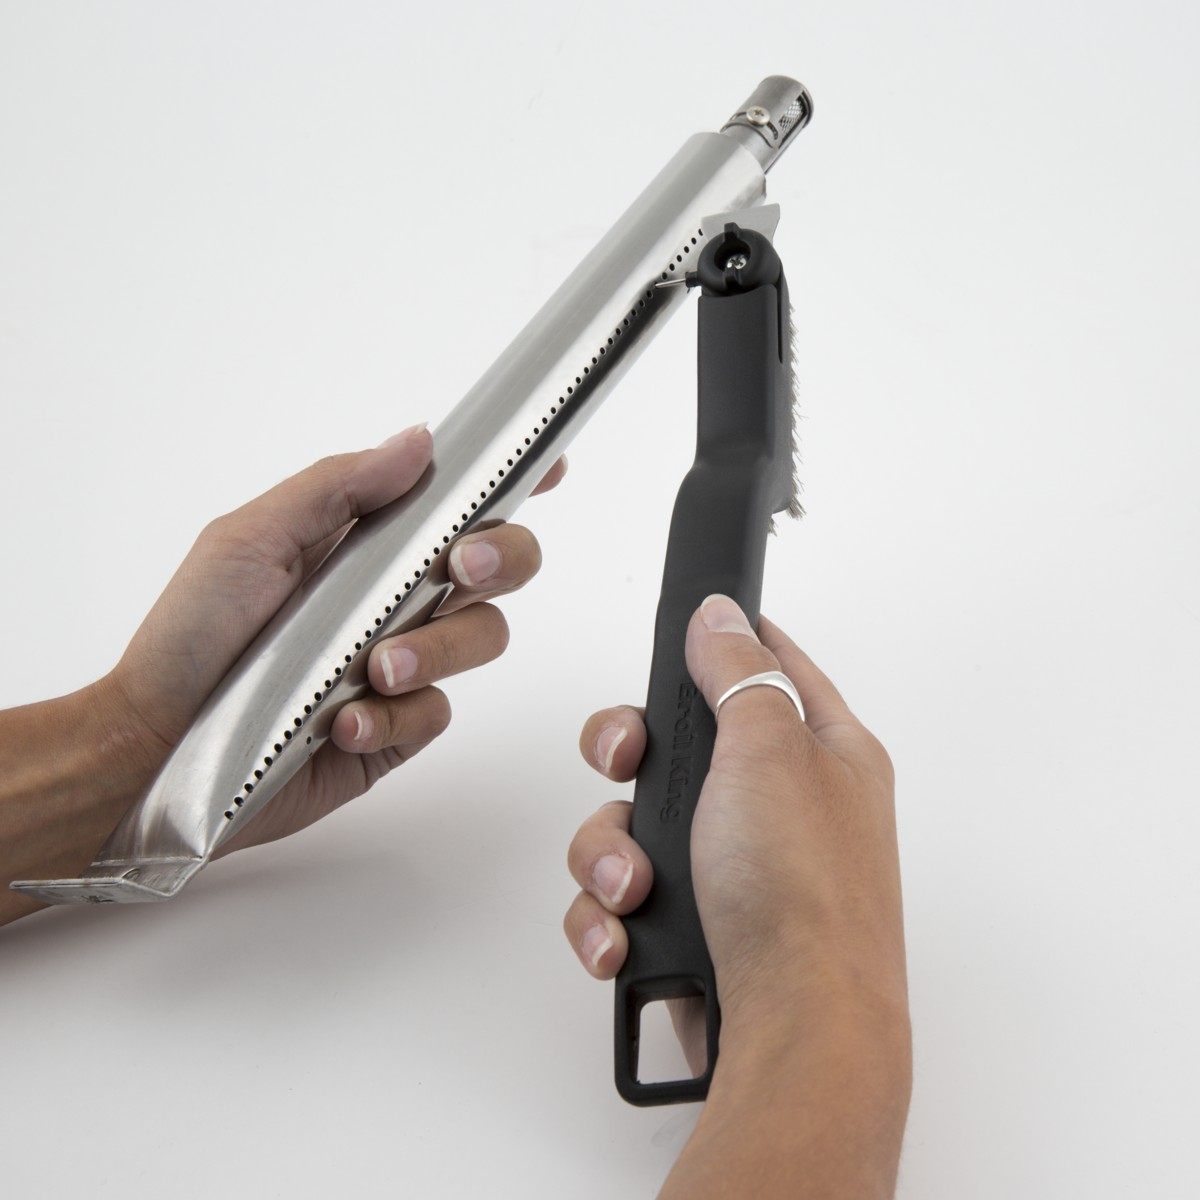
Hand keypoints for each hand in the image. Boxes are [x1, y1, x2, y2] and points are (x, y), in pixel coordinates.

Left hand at [0, 424, 561, 922]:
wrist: (157, 745)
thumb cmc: (192, 635)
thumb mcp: (251, 540)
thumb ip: (338, 489)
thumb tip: (418, 442)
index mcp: (368, 545)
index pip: (455, 504)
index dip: (509, 483)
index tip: (546, 465)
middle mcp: (398, 600)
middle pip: (501, 567)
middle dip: (502, 558)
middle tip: (461, 566)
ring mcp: (405, 665)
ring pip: (483, 638)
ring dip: (434, 648)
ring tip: (370, 669)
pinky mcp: (400, 728)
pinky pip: (438, 712)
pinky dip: (393, 715)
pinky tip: (340, 722)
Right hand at [563, 595, 908, 1197]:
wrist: (792, 1033)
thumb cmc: (803, 897)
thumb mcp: (771, 750)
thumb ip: (739, 671)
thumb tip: (721, 613)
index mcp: (820, 752)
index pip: (767, 667)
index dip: (719, 643)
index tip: (678, 634)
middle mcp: (777, 805)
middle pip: (675, 743)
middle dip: (628, 758)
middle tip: (624, 765)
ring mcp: (734, 868)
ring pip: (633, 823)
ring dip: (611, 853)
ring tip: (632, 891)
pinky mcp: (693, 923)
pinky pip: (622, 897)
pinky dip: (609, 915)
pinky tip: (623, 937)